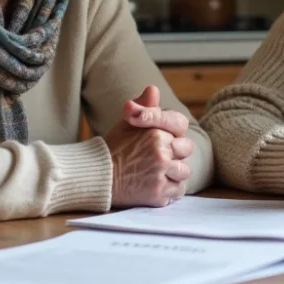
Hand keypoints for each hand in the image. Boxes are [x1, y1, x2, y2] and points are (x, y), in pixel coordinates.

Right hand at [103, 86, 192, 207]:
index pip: (180, 126)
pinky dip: (170, 190)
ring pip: (184, 173)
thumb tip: (152, 89)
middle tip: (160, 157)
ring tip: (158, 172)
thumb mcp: (126, 123)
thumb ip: (144, 106)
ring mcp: (160, 174)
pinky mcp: (157, 194)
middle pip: (187, 151)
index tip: (165, 139)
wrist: (97, 176)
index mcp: (155, 132)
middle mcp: (161, 153)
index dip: (174, 132)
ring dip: (174, 173)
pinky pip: (178, 191)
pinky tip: (156, 185)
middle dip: (177, 153)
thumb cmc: (113, 148)